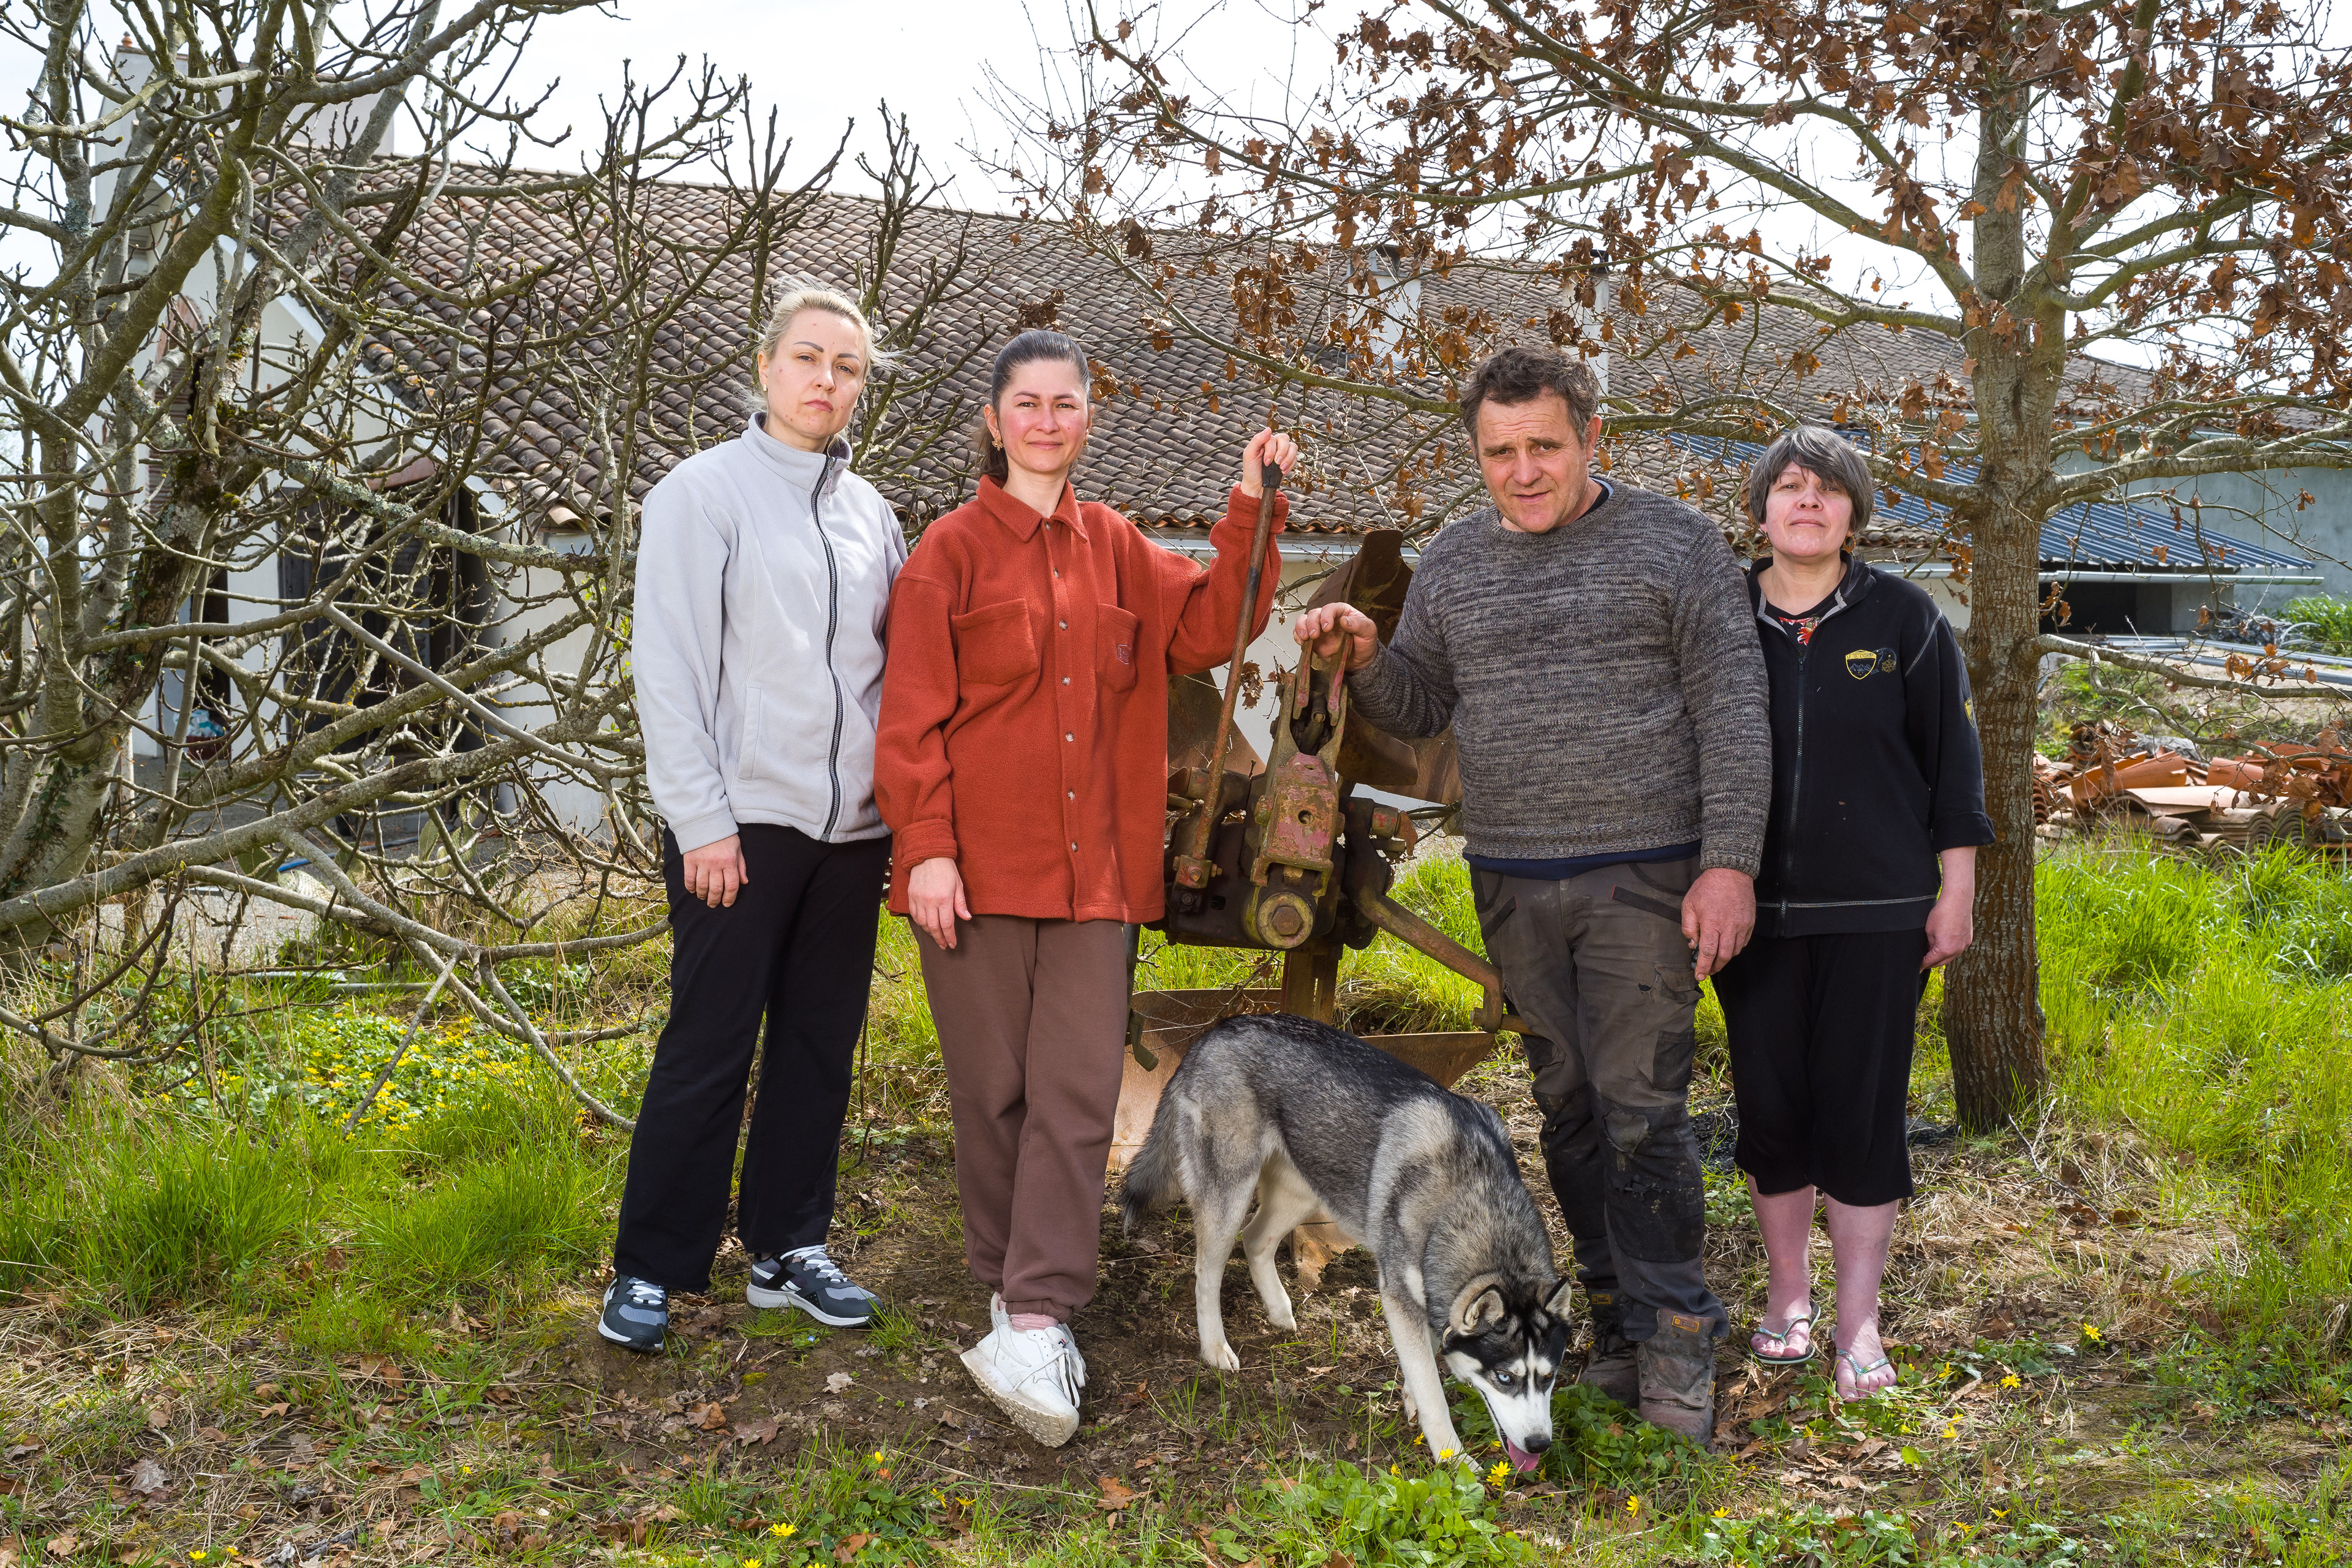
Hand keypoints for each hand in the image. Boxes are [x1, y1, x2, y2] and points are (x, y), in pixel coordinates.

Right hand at [681, 835, 747, 907]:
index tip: (727, 904)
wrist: (705, 820)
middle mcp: (716, 864)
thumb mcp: (737, 848)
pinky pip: (689, 879)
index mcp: (729, 861)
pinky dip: (691, 888)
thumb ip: (741, 866)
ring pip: (702, 886)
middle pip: (716, 889)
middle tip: (714, 904)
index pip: (731, 886)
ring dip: (703, 896)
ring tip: (704, 898)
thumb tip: (744, 882)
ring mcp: (702, 862)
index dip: (730, 898)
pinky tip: (693, 890)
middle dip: (715, 900)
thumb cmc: (724, 835)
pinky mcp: (689, 860)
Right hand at [907, 856, 970, 949]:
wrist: (929, 855)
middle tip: (944, 945)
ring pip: (922, 923)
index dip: (950, 936)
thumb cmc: (946, 869)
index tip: (952, 944)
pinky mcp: (911, 896)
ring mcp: (919, 899)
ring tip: (936, 936)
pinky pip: (914, 915)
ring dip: (930, 932)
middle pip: (934, 927)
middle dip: (940, 939)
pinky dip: (920, 923)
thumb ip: (961, 904)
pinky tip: (926, 925)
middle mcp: (930, 901)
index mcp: (944, 899)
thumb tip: (966, 918)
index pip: (947, 924)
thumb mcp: (958, 885)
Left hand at [1238, 428, 1299, 496]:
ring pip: (1293, 446)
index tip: (1266, 462)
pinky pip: (1295, 457)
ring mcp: (1282, 452)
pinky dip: (1291, 464)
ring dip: (1288, 458)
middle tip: (1276, 463)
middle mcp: (1274, 444)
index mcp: (1264, 441)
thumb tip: (1269, 429)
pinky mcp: (1288, 460)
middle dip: (1281, 452)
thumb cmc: (1251, 470)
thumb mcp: (1249, 454)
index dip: (1271, 450)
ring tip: (1281, 468)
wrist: (1257, 486)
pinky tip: (1283, 471)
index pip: (1272, 438)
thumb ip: (1257, 440)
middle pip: (1284, 438)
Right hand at [1291, 602, 1380, 670]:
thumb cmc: (1365, 642)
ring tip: (1305, 638)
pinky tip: (1301, 642)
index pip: (1331, 608)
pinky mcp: (1312, 640)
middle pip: (1314, 613)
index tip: (1327, 627)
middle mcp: (1328, 617)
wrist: (1359, 660)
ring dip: (1301, 627)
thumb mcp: (1368, 631)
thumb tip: (1344, 621)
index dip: (1326, 616)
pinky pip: (1300, 634)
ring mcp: (1319, 628)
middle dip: (1312, 623)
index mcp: (1342, 611)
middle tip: (1314, 635)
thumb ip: (1359, 625)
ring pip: (1304, 620)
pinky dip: (1297, 636)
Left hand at [1681, 866, 1754, 978]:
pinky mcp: (1750, 923)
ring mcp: (1741, 926)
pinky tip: (1727, 946)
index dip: (1703, 967)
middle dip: (1715, 967)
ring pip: (1734, 951)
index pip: (1707, 952)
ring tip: (1716, 958)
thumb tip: (1692, 944)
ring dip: (1725, 958)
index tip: (1699, 976)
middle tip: (1708, 970)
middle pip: (1724, 956)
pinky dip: (1735, 948)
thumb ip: (1688, 926)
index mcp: (1712, 923)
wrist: (1730, 872)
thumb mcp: (1689, 904)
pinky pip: (1743, 942)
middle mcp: (1729, 927)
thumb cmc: (1708, 887)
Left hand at [1922, 847, 1976, 968]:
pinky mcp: (1968, 939)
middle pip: (1942, 962)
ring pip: (1951, 956)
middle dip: (1932, 963)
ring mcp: (1964, 945)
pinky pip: (1957, 949)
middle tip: (1924, 963)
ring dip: (1942, 957)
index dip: (1923, 964)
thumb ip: (1930, 943)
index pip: (1931, 961)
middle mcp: (1957, 950)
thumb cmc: (1941, 914)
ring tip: (1932, 955)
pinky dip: (1950, 950)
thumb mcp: (1929, 930)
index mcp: (1945, 949)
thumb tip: (1930, 949)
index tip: (1918, 967)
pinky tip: (1944, 947)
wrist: (1958, 901)